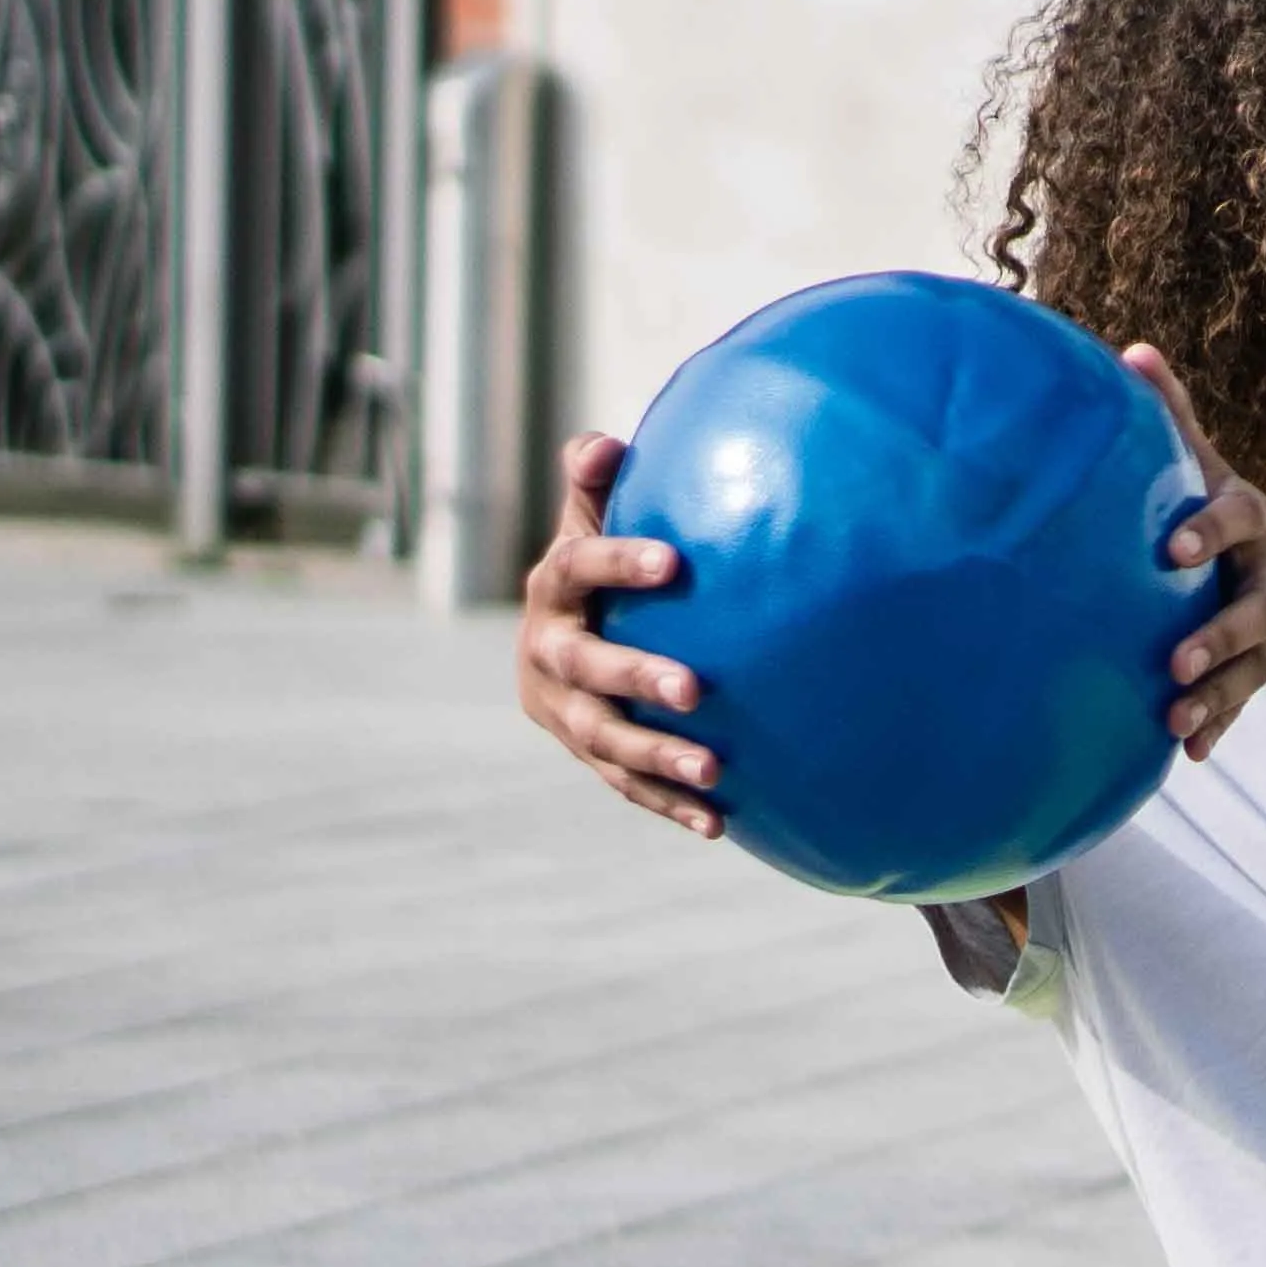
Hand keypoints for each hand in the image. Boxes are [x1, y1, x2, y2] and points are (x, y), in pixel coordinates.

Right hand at [517, 430, 722, 837]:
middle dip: (636, 677)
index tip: (675, 560)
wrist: (573, 630)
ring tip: (715, 768)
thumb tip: (602, 445)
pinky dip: (667, 805)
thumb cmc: (607, 564)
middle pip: (585, 668)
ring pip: (603, 739)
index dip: (619, 563)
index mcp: (551, 588)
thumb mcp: (594, 518)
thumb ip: (599, 484)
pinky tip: (719, 822)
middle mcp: (546, 652)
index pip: (578, 568)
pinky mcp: (588, 754)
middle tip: (694, 688)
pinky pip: (625, 785)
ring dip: (656, 757)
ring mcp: (563, 710)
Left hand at [1134, 347, 1265, 756]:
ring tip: (1176, 717)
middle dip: (1219, 635)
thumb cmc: (1234, 517)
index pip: (1235, 522)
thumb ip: (1174, 417)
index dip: (1207, 534)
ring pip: (1248, 667)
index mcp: (1252, 526)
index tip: (1172, 549)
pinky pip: (1241, 705)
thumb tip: (1128, 351)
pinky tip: (1188, 754)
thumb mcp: (1214, 468)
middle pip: (1253, 610)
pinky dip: (1218, 727)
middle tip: (1179, 657)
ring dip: (1215, 693)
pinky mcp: (1261, 672)